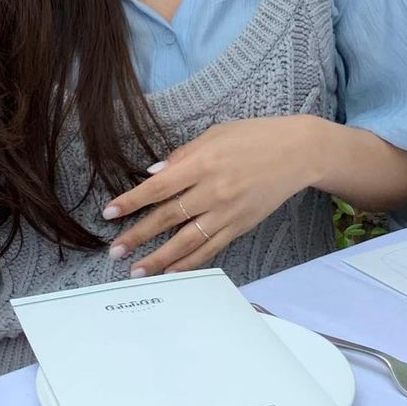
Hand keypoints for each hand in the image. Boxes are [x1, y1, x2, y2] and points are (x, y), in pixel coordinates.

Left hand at [102, 115, 330, 277]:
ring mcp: (227, 212)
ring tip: (136, 271)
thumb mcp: (215, 134)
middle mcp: (212, 191)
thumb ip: (182, 155)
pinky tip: (171, 271)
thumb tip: (153, 174)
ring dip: (159, 258)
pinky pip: (210, 249)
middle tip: (115, 250)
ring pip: (186, 241)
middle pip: (168, 218)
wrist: (297, 152)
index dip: (131, 201)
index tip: (109, 212)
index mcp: (203, 163)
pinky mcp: (240, 226)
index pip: (158, 187)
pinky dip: (189, 262)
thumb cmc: (253, 136)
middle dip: (138, 235)